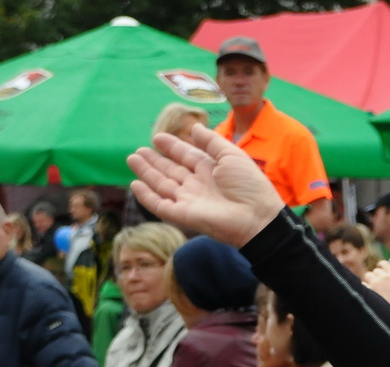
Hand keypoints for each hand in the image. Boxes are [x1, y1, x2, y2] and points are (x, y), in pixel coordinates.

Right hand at [128, 124, 282, 248]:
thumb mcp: (232, 155)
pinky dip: (147, 196)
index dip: (173, 147)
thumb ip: (211, 142)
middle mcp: (198, 185)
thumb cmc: (249, 185)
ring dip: (147, 173)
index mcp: (210, 170)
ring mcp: (189, 201)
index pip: (187, 156)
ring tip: (132, 159)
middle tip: (138, 150)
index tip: (157, 137)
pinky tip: (135, 185)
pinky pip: (160, 206)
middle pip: (171, 171)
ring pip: (162, 185)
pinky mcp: (183, 216)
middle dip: (155, 161)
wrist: (257, 217)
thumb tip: (195, 126)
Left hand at [363, 264, 389, 319]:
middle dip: (375, 276)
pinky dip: (365, 290)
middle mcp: (385, 278)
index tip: (379, 269)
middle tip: (377, 285)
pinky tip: (370, 297)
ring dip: (369, 281)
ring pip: (368, 276)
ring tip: (374, 291)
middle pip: (375, 271)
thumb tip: (380, 272)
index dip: (381, 266)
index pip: (385, 264)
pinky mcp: (367, 290)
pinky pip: (363, 285)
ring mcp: (375, 283)